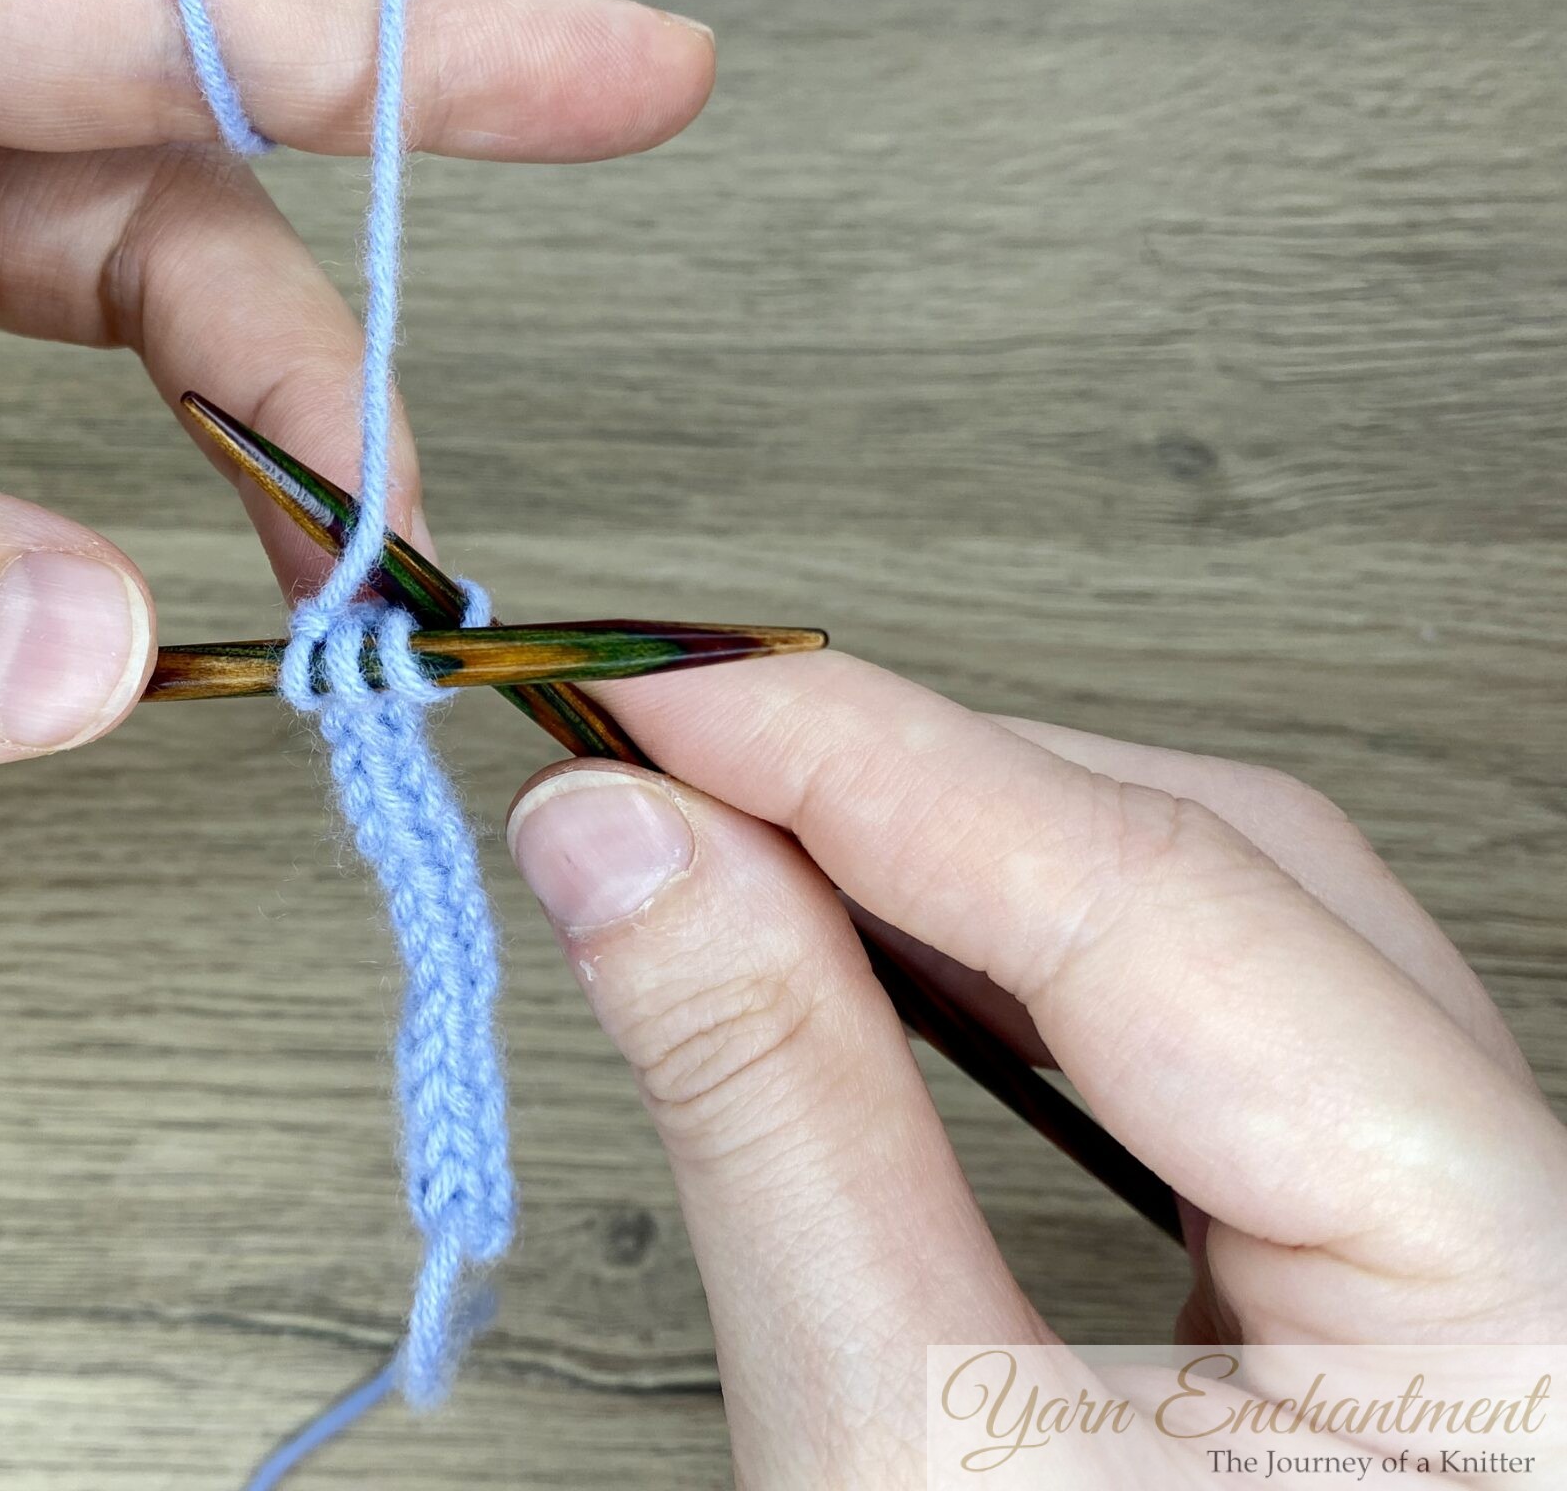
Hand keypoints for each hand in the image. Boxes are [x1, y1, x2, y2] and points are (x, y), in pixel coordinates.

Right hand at [503, 653, 1565, 1481]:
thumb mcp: (900, 1462)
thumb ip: (771, 1109)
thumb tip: (623, 848)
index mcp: (1530, 1306)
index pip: (1158, 898)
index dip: (867, 756)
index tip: (650, 684)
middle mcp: (1561, 1243)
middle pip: (1224, 867)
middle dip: (917, 781)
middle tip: (664, 744)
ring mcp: (1494, 1250)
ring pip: (1223, 920)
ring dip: (960, 848)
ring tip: (737, 821)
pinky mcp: (1397, 1271)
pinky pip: (1208, 1028)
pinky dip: (1014, 957)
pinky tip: (871, 934)